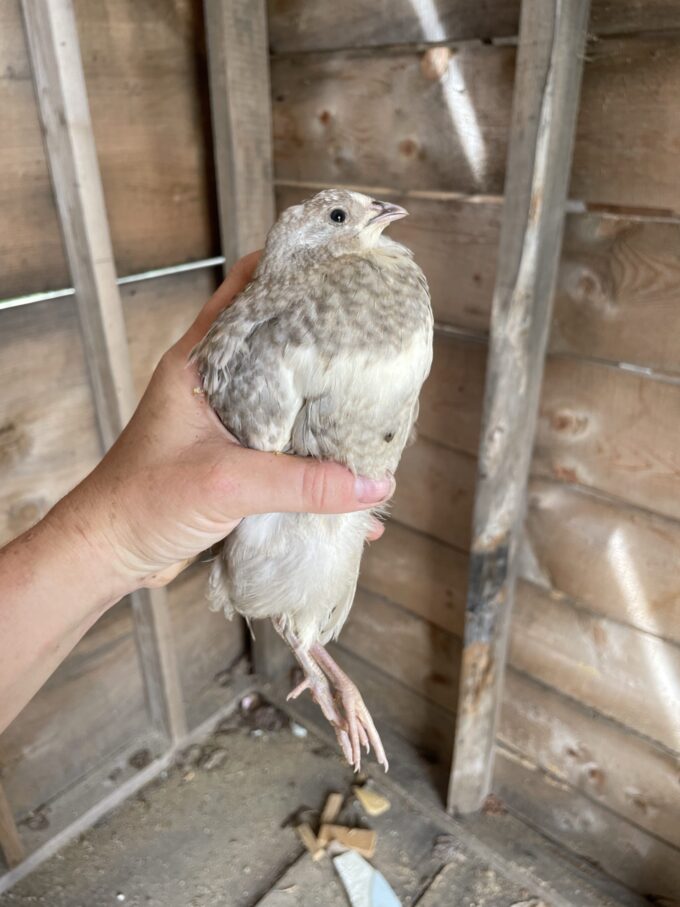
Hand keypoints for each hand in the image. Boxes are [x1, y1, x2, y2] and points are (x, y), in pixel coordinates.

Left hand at [53, 252, 392, 594]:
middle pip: (275, 345)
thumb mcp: (225, 484)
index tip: (336, 264)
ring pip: (283, 398)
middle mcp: (212, 386)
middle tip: (370, 334)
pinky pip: (283, 447)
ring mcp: (223, 424)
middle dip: (321, 340)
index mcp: (197, 365)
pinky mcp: (232, 461)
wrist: (108, 553)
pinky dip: (313, 457)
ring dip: (321, 402)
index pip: (244, 294)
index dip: (288, 272)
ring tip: (370, 399)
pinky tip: (346, 478)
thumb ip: (300, 484)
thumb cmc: (141, 503)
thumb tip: (372, 485)